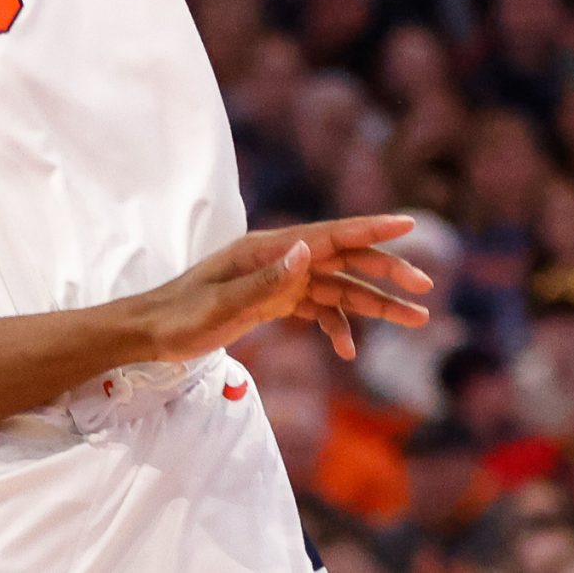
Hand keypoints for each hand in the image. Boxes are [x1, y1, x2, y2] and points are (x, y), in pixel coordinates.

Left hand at [127, 215, 432, 363]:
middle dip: (384, 272)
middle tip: (424, 291)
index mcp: (265, 250)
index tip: (410, 223)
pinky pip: (315, 308)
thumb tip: (308, 249)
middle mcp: (275, 258)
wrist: (150, 332)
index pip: (328, 235)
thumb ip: (268, 281)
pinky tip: (348, 351)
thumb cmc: (181, 319)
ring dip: (372, 303)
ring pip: (335, 286)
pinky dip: (336, 325)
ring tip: (414, 321)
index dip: (371, 228)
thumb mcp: (224, 305)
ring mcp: (274, 279)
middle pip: (341, 259)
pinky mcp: (270, 300)